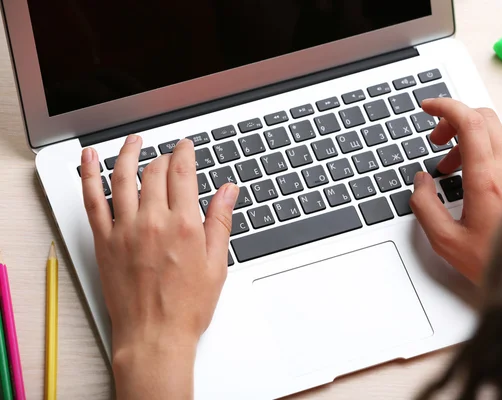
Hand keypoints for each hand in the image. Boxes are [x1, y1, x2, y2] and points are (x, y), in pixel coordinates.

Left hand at [80, 135, 238, 398]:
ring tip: (134, 141)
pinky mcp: (104, 241)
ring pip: (123, 177)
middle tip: (169, 157)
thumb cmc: (187, 306)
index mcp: (184, 225)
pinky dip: (88, 175)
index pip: (182, 173)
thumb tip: (228, 190)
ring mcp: (125, 229)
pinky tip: (88, 158)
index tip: (186, 147)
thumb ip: (221, 221)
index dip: (185, 153)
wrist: (154, 336)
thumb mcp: (217, 263)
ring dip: (129, 153)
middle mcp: (153, 221)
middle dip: (164, 158)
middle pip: (155, 172)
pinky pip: (92, 200)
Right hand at [410, 99, 501, 283]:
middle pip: (482, 119)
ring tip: (456, 161)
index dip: (444, 107)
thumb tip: (421, 181)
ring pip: (500, 129)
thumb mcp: (445, 241)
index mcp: (486, 178)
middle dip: (452, 121)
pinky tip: (488, 158)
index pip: (468, 121)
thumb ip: (425, 206)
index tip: (428, 108)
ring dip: (472, 134)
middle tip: (436, 141)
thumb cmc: (496, 261)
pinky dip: (497, 141)